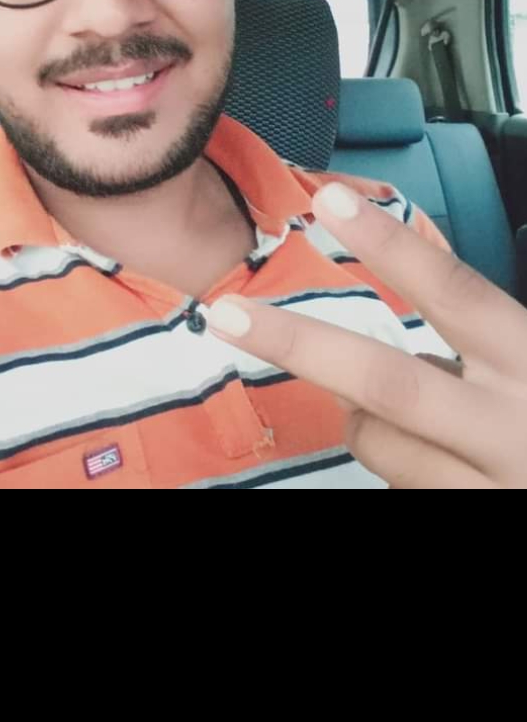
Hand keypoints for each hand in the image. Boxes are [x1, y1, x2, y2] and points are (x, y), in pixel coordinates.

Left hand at [205, 182, 526, 487]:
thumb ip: (486, 321)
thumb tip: (413, 251)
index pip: (457, 294)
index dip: (389, 247)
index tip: (328, 201)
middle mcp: (512, 430)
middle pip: (388, 384)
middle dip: (300, 346)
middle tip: (224, 315)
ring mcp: (487, 489)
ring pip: (378, 442)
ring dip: (363, 416)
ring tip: (415, 411)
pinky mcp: (464, 519)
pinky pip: (398, 484)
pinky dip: (398, 463)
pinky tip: (443, 462)